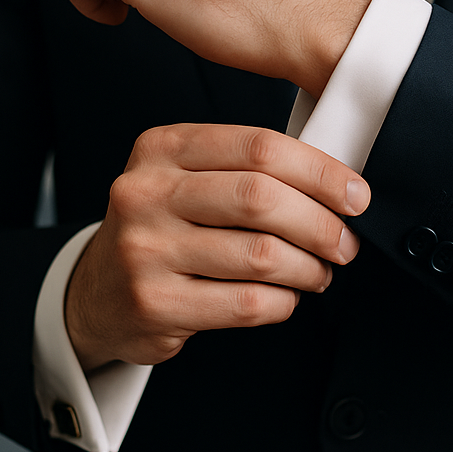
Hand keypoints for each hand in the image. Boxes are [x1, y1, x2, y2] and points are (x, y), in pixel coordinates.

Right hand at [65, 124, 369, 368]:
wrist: (97, 293)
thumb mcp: (183, 178)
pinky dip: (282, 302)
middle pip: (260, 198)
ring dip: (308, 269)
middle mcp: (145, 193)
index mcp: (161, 149)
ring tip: (317, 273)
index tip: (355, 196)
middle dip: (320, 224)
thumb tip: (335, 184)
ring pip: (260, 254)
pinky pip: (246, 303)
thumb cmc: (159, 231)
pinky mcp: (154, 302)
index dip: (320, 172)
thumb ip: (242, 169)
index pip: (257, 147)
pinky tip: (283, 297)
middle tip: (343, 242)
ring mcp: (145, 249)